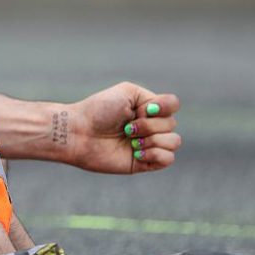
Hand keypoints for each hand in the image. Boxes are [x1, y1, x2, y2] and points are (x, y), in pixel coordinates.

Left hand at [64, 82, 180, 174]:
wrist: (80, 133)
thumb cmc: (99, 110)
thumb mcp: (127, 92)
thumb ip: (151, 98)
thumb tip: (162, 118)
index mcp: (147, 108)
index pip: (173, 104)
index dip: (163, 106)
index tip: (142, 109)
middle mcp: (150, 126)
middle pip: (172, 124)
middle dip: (148, 125)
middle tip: (126, 127)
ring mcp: (148, 144)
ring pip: (174, 142)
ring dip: (152, 139)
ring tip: (131, 141)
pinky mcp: (144, 162)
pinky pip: (168, 159)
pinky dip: (155, 154)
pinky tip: (137, 152)